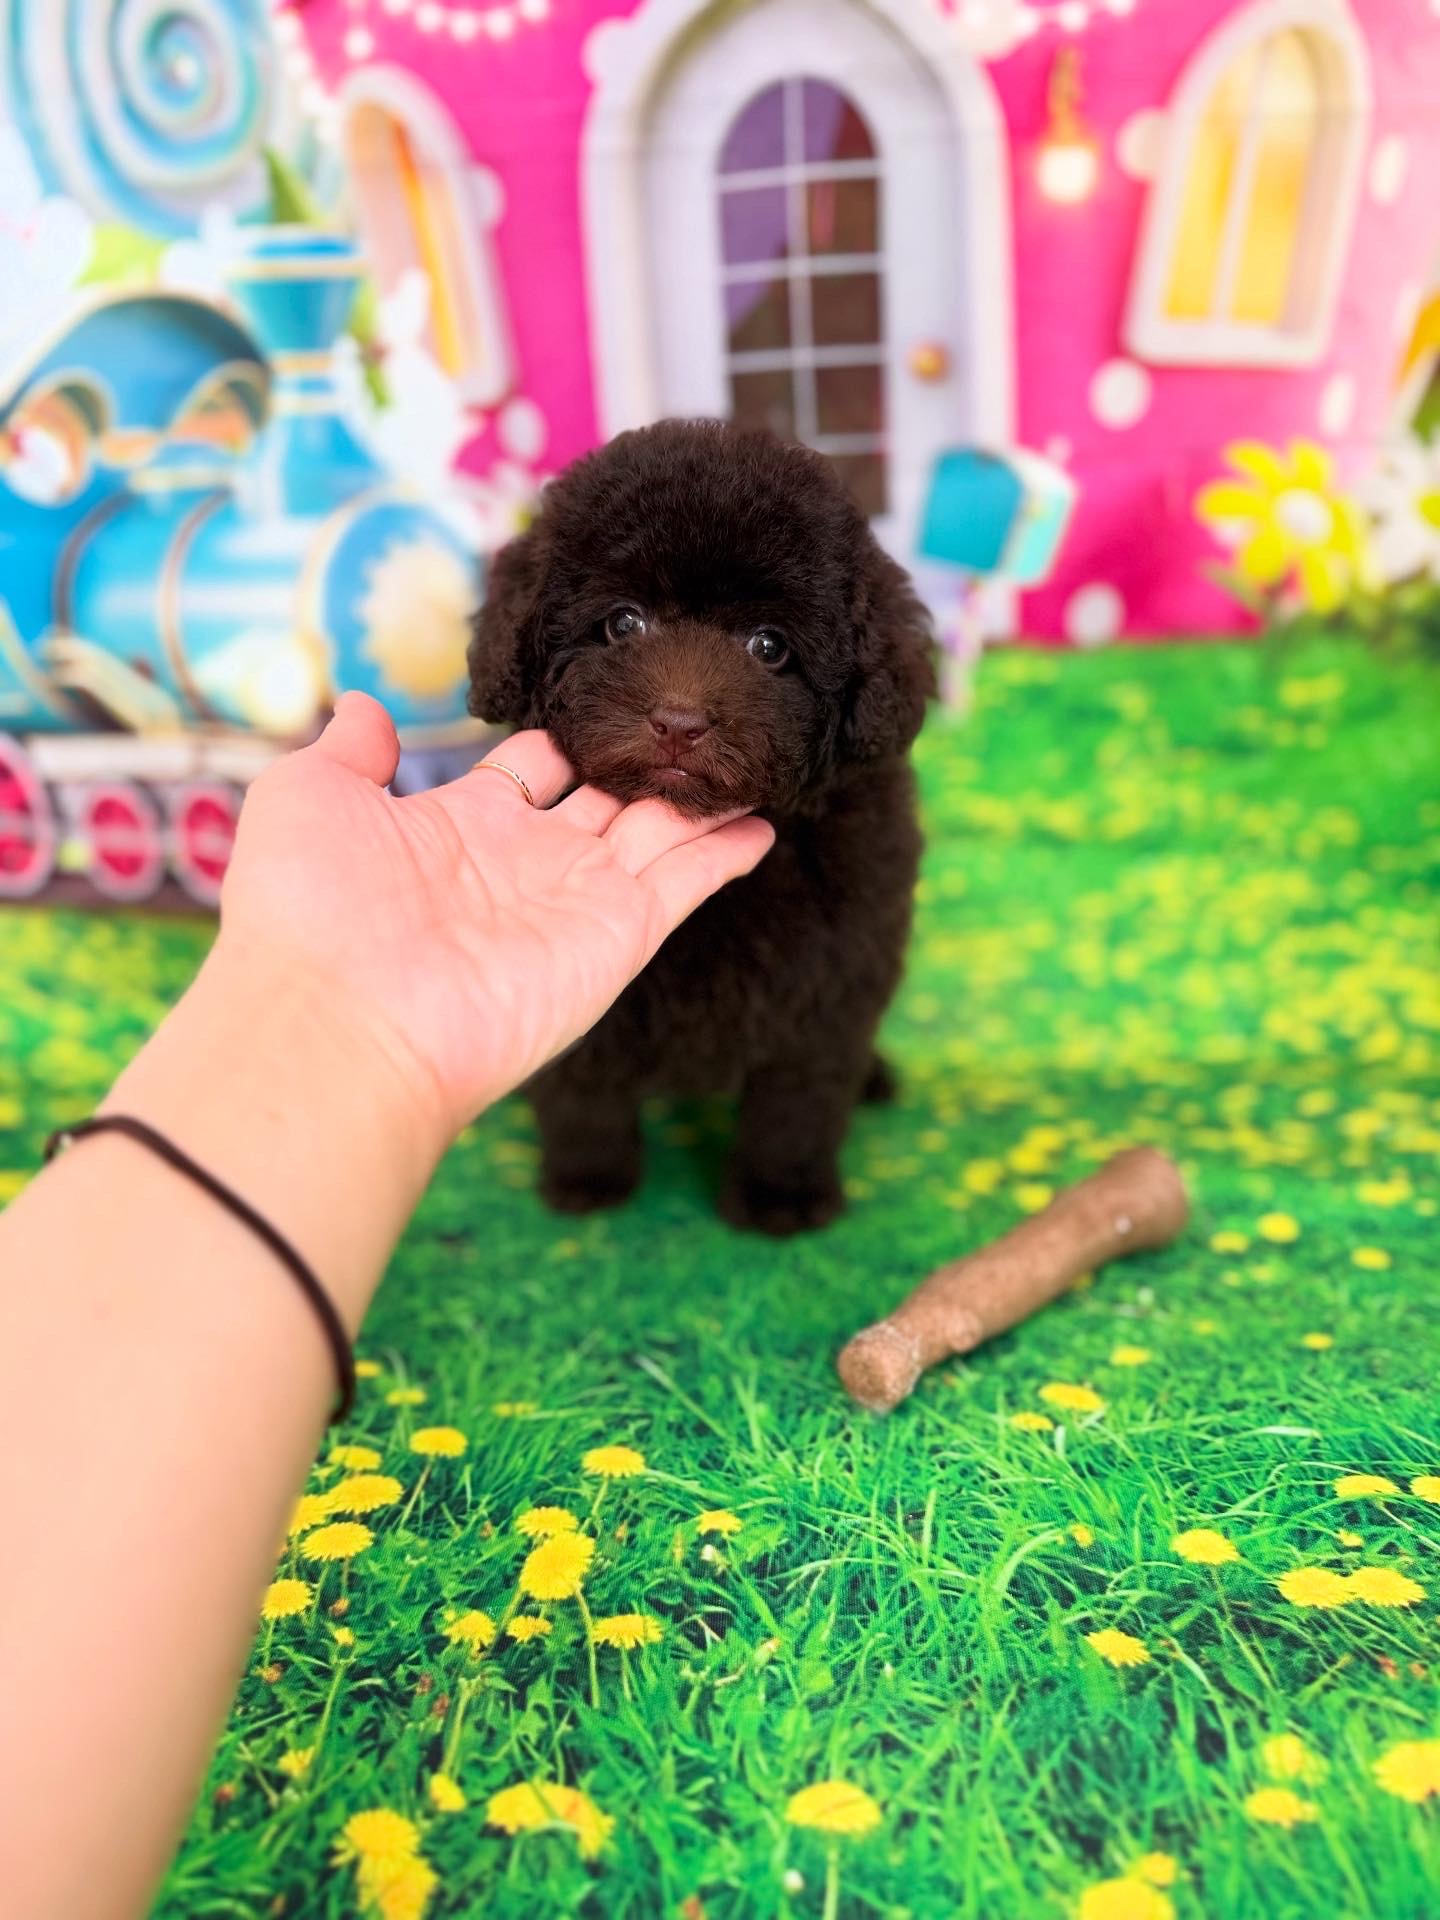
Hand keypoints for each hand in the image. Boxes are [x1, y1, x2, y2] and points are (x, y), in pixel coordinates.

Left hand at [216, 694, 774, 1150]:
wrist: (339, 1025)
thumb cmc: (307, 912)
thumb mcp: (306, 797)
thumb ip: (348, 749)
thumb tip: (366, 707)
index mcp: (458, 827)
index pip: (530, 769)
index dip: (565, 736)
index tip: (605, 696)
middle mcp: (525, 863)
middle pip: (604, 798)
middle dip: (642, 763)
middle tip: (689, 718)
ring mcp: (576, 899)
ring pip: (657, 832)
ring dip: (696, 797)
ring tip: (742, 754)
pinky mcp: (618, 934)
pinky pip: (687, 881)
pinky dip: (727, 851)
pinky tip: (762, 820)